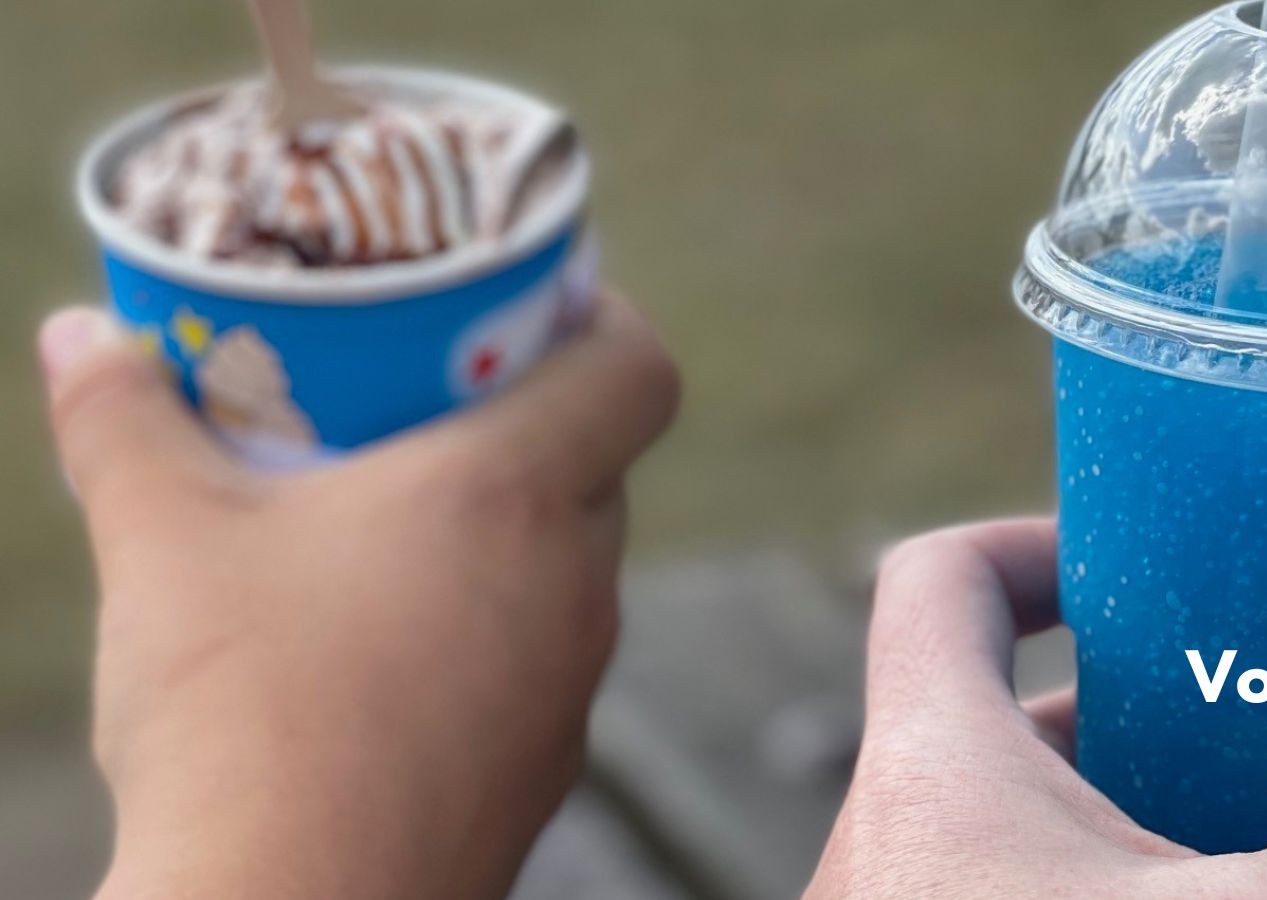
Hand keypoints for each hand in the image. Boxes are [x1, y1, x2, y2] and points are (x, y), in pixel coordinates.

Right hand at [38, 290, 678, 899]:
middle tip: (422, 407)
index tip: (539, 307)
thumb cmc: (239, 711)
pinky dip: (486, 624)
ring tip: (388, 526)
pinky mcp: (546, 762)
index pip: (638, 371)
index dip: (605, 320)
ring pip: (563, 562)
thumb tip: (84, 333)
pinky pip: (538, 655)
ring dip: (499, 530)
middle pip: (593, 462)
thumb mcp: (159, 538)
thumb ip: (121, 417)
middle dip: (521, 423)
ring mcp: (571, 681)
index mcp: (515, 492)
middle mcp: (574, 580)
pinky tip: (388, 647)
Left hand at [808, 520, 1266, 899]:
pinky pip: (1005, 887)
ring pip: (1008, 814)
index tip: (1136, 563)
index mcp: (934, 761)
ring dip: (1119, 803)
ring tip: (1242, 811)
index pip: (938, 578)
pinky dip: (1095, 881)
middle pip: (996, 701)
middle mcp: (893, 823)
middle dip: (1125, 698)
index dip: (1032, 542)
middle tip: (1240, 697)